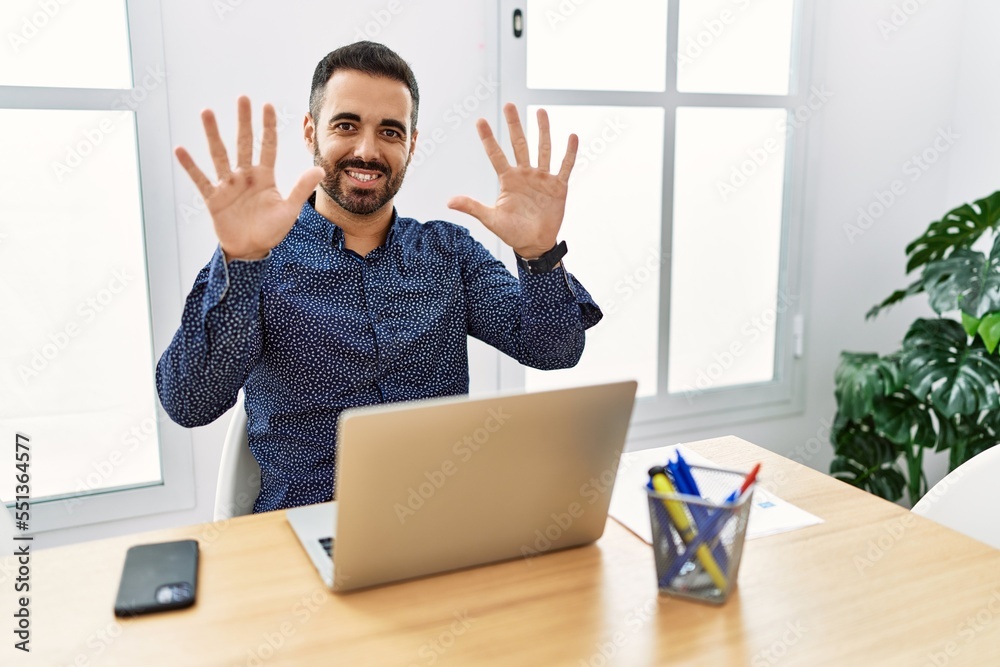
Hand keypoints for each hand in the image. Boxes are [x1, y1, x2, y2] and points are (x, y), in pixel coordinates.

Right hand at [175, 96, 323, 260]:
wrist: (250, 250)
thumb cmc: (271, 230)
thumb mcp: (289, 210)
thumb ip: (301, 189)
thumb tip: (319, 169)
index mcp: (265, 177)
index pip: (267, 146)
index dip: (268, 127)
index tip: (267, 105)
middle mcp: (245, 176)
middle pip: (244, 143)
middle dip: (244, 121)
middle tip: (242, 98)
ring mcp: (228, 185)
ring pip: (220, 155)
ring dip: (213, 134)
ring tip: (207, 112)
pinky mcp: (214, 198)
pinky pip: (200, 180)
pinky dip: (190, 166)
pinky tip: (180, 150)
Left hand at [447, 103, 577, 257]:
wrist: (535, 244)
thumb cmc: (512, 232)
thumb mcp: (491, 219)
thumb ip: (473, 207)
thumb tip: (448, 202)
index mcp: (508, 180)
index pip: (496, 154)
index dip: (488, 138)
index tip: (480, 121)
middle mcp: (525, 174)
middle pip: (519, 144)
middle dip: (515, 125)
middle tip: (510, 105)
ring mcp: (542, 178)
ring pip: (543, 149)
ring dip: (542, 131)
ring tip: (541, 111)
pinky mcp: (558, 186)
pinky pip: (565, 166)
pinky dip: (569, 153)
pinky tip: (572, 137)